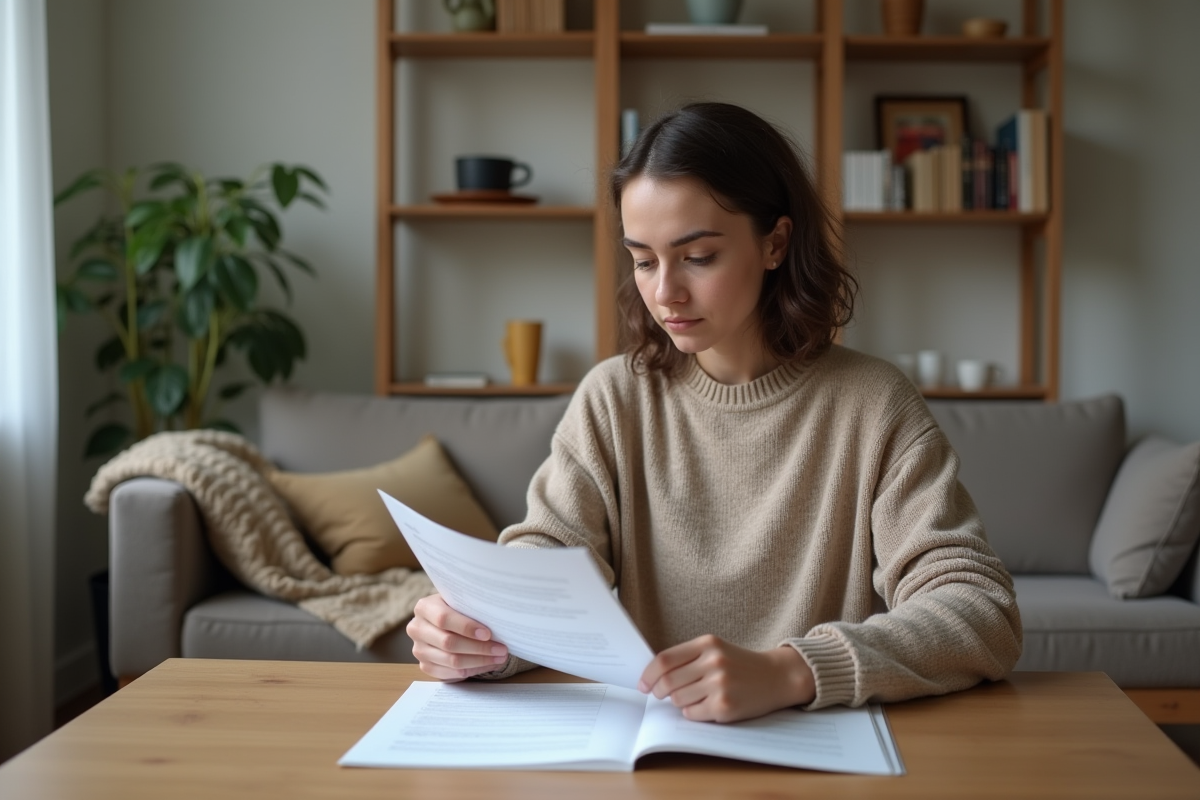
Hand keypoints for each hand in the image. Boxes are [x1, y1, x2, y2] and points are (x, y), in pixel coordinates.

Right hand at [406, 594, 508, 680]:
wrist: (443, 620)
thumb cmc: (456, 608)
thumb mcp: (460, 601)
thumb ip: (471, 607)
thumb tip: (497, 619)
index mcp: (424, 608)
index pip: (444, 619)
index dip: (467, 627)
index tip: (488, 634)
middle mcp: (417, 629)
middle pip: (448, 643)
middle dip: (479, 648)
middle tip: (501, 649)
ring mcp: (419, 650)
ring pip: (451, 661)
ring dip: (479, 661)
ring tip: (499, 657)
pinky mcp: (425, 666)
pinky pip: (451, 674)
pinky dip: (473, 670)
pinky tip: (487, 664)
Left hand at [637, 635, 814, 722]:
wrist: (777, 677)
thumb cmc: (741, 664)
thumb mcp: (715, 650)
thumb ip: (687, 658)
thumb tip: (653, 676)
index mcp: (707, 644)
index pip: (664, 660)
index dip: (648, 674)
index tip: (643, 684)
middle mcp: (713, 662)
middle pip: (668, 682)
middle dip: (660, 692)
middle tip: (662, 694)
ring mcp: (720, 685)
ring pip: (678, 700)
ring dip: (680, 702)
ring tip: (695, 696)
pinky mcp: (725, 706)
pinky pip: (692, 713)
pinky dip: (693, 712)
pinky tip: (706, 705)